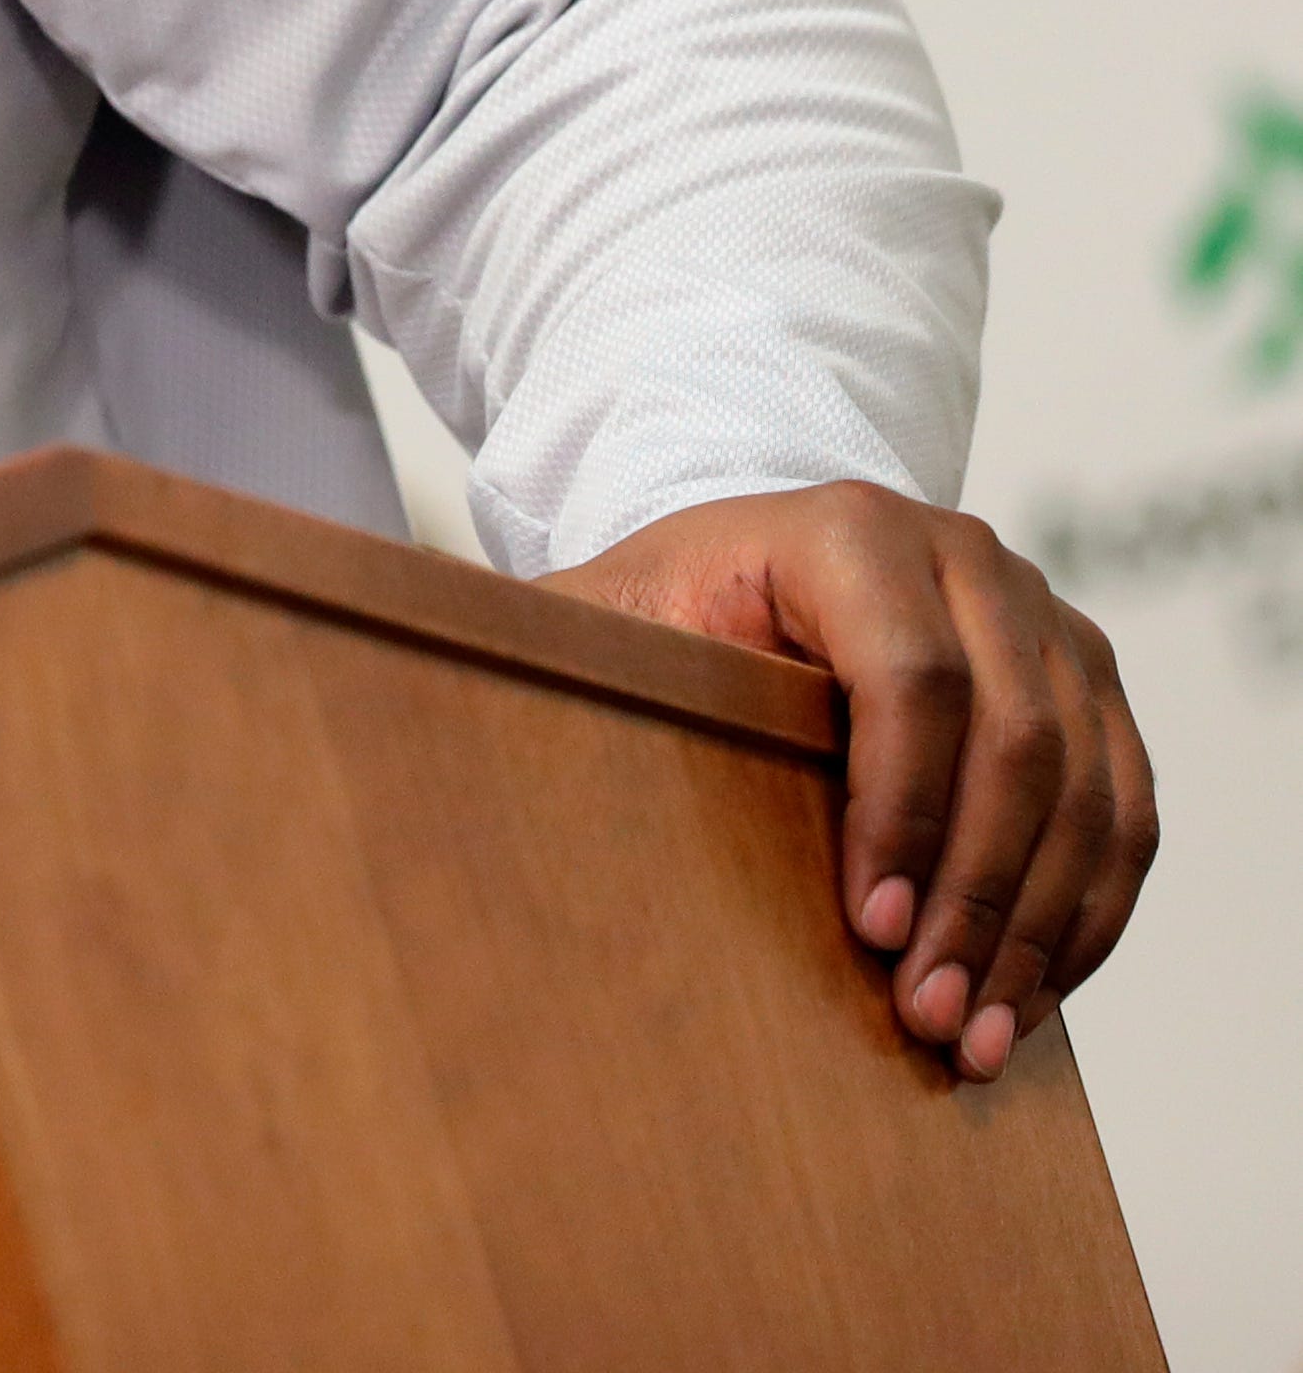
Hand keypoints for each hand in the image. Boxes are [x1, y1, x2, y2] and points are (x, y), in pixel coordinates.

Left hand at [542, 482, 1156, 1079]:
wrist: (752, 568)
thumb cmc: (665, 610)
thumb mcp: (600, 620)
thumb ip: (550, 655)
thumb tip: (443, 701)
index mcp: (847, 529)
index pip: (911, 678)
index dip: (903, 812)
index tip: (871, 932)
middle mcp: (969, 558)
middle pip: (1015, 744)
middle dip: (979, 899)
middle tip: (930, 1018)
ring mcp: (1047, 619)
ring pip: (1086, 791)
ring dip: (1040, 930)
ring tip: (978, 1037)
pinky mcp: (1089, 688)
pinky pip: (1123, 815)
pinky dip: (1085, 917)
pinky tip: (1029, 998)